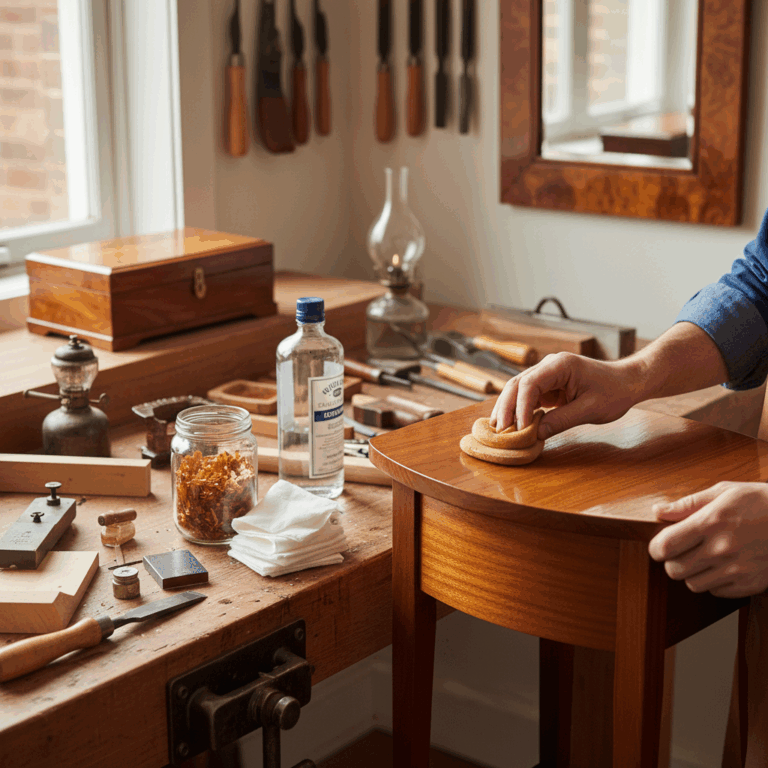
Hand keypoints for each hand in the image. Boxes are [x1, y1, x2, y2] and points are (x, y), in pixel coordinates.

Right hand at [489, 352, 640, 439]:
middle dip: (506, 407)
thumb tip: (535, 434)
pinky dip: (519, 410)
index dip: (520, 406)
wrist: (628, 382)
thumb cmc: (614, 392)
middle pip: (517, 384)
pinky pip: (528, 396)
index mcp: (561, 365)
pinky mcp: (548, 385)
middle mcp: (549, 365)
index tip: (518, 428)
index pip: (530, 383)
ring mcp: (547, 374)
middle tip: (499, 430)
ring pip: (518, 389)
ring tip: (498, 429)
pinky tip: (512, 424)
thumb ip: (562, 420)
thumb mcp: (590, 409)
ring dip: (508, 408)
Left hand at [648, 482, 767, 598]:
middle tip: (681, 552)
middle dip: (672, 561)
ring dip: (692, 574)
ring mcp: (737, 569)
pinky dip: (714, 583)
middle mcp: (722, 549)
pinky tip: (722, 567)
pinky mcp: (751, 584)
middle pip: (674, 570)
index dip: (656, 548)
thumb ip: (688, 504)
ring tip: (703, 558)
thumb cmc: (761, 501)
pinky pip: (717, 592)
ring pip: (693, 585)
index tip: (660, 545)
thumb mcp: (725, 492)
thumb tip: (658, 512)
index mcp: (711, 522)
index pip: (665, 545)